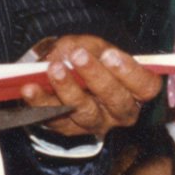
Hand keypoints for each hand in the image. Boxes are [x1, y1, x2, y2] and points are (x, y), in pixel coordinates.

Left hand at [22, 35, 160, 140]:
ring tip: (55, 69)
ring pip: (86, 112)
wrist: (71, 73)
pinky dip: (40, 102)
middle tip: (78, 56)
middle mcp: (120, 112)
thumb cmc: (92, 58)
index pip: (145, 86)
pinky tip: (30, 87)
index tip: (110, 54)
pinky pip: (55, 119)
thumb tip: (71, 51)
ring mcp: (95, 123)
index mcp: (136, 90)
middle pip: (116, 101)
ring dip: (68, 90)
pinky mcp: (68, 129)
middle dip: (96, 77)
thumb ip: (89, 46)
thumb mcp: (95, 45)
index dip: (129, 72)